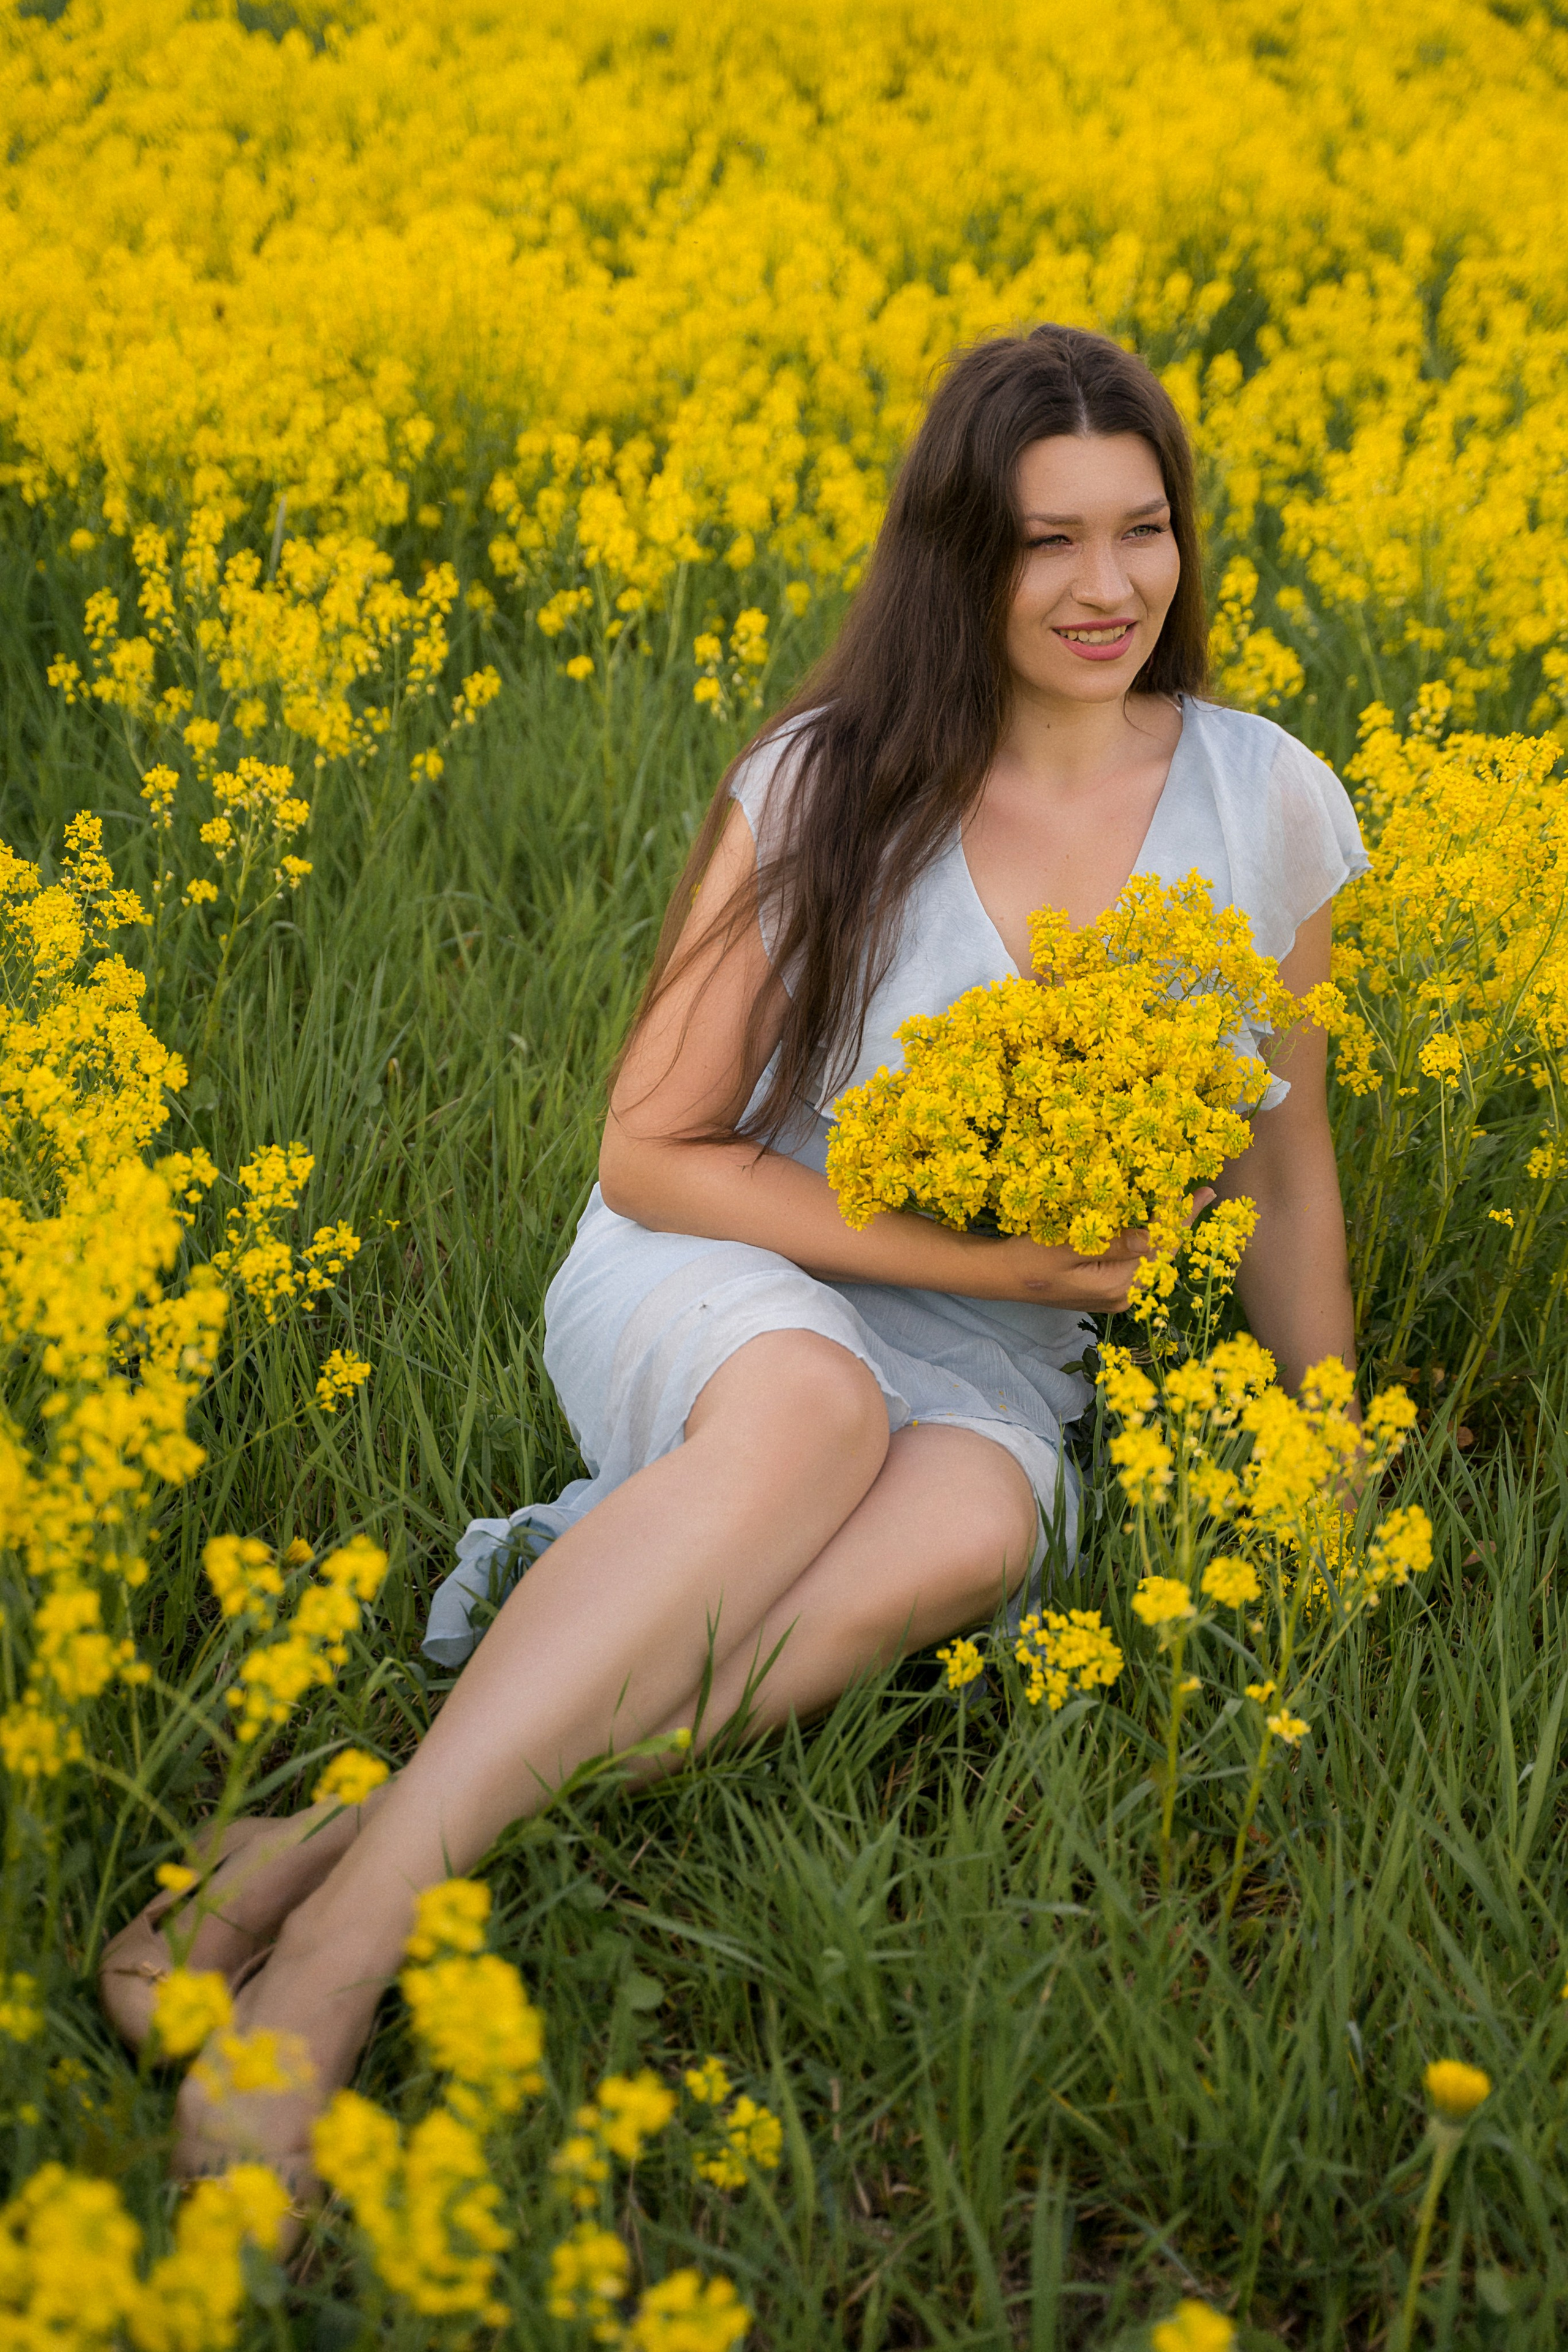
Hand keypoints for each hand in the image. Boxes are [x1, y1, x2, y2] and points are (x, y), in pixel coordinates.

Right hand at [974, 1189, 1216, 1310]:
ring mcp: (1112, 1295)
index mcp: (1117, 1286)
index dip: (1179, 1216)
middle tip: (1204, 1194)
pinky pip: (1134, 1262)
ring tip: (1185, 1205)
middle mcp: (1121, 1296)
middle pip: (1161, 1254)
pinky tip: (1151, 1223)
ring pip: (1149, 1258)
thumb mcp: (1068, 1246)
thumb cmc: (1027, 1257)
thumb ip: (1113, 1243)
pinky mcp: (1102, 1289)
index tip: (1200, 1192)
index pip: (1159, 1246)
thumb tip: (1153, 1235)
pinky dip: (1146, 1239)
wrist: (998, 1276)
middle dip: (1180, 1223)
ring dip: (1166, 1230)